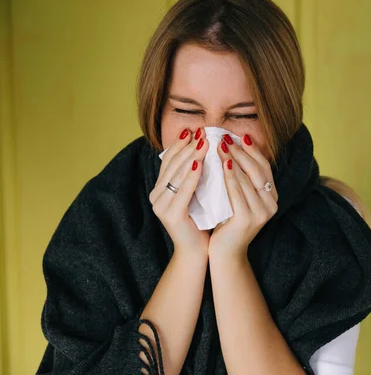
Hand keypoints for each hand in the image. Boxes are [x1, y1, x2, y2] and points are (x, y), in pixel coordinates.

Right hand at [149, 128, 209, 253]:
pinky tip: (199, 164)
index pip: (169, 161)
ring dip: (191, 156)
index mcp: (160, 189)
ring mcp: (161, 205)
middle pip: (172, 165)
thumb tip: (203, 148)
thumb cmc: (201, 221)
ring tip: (203, 142)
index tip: (193, 130)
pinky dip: (191, 176)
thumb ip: (195, 176)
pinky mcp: (171, 214)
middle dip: (187, 147)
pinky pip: (182, 191)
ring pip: (177, 175)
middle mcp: (156, 195)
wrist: (197, 251)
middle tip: (200, 131)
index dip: (180, 145)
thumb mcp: (196, 194)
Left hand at [208, 133, 278, 258]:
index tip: (241, 135)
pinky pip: (237, 192)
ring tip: (221, 146)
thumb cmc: (228, 223)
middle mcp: (271, 204)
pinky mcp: (247, 219)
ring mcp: (261, 213)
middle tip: (227, 138)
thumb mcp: (237, 198)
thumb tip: (233, 149)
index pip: (264, 168)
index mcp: (271, 198)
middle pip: (258, 170)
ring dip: (234, 160)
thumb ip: (240, 180)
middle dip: (242, 152)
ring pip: (247, 179)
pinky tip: (223, 164)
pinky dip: (230, 176)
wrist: (225, 253)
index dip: (253, 150)